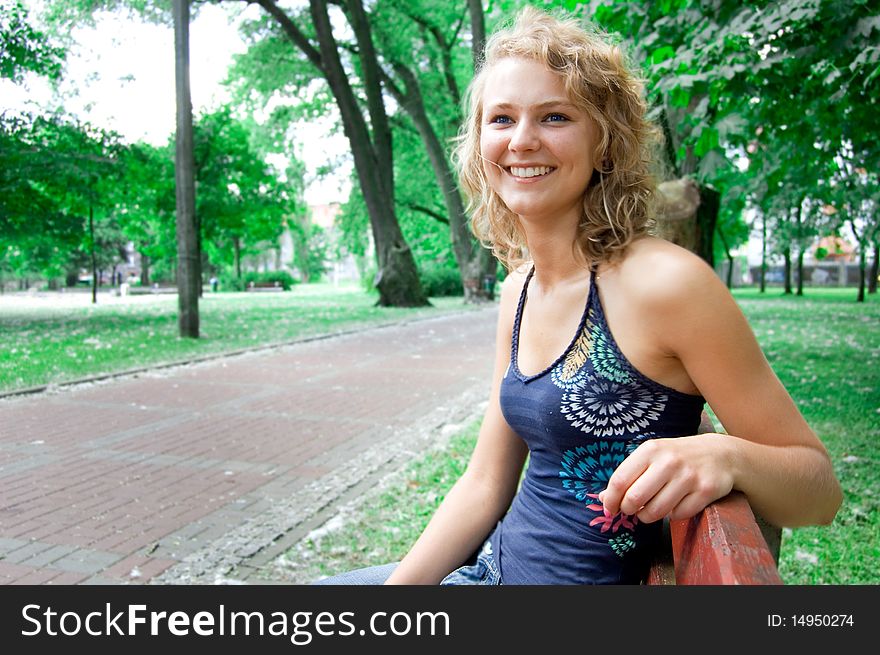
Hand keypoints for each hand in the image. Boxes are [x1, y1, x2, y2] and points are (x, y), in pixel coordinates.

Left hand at [598, 434, 734, 522]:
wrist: (720, 454)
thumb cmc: (677, 456)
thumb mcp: (652, 456)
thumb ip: (628, 475)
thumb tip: (603, 498)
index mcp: (650, 450)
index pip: (620, 480)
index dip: (611, 499)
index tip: (610, 508)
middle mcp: (669, 462)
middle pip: (635, 499)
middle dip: (628, 510)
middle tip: (631, 510)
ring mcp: (688, 477)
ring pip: (656, 511)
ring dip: (647, 516)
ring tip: (649, 510)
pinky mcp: (705, 491)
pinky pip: (678, 515)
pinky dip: (672, 515)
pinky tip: (674, 504)